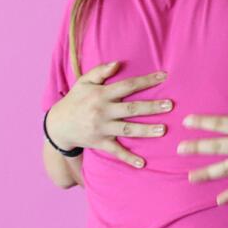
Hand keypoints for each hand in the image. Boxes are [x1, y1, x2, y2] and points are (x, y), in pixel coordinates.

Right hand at [45, 61, 170, 167]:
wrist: (58, 126)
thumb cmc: (75, 100)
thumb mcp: (83, 82)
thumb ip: (100, 71)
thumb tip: (118, 63)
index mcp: (101, 94)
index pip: (128, 86)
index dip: (146, 81)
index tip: (164, 77)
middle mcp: (103, 111)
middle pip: (131, 109)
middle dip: (151, 107)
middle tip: (170, 105)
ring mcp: (102, 128)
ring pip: (127, 129)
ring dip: (146, 130)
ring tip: (163, 130)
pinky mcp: (100, 143)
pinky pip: (116, 152)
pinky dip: (129, 158)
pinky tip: (143, 163)